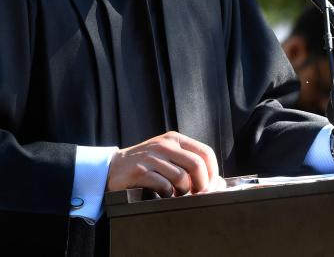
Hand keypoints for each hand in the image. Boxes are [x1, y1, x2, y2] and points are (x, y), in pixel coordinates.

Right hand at [106, 131, 225, 196]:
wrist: (113, 167)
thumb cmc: (146, 165)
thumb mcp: (169, 157)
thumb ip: (190, 165)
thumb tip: (219, 184)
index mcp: (175, 139)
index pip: (206, 152)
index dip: (213, 172)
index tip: (211, 186)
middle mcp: (165, 145)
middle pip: (197, 164)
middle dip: (202, 185)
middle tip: (197, 195)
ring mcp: (152, 156)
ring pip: (181, 177)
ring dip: (183, 192)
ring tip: (176, 194)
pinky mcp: (140, 170)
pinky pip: (163, 185)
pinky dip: (167, 194)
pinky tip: (163, 194)